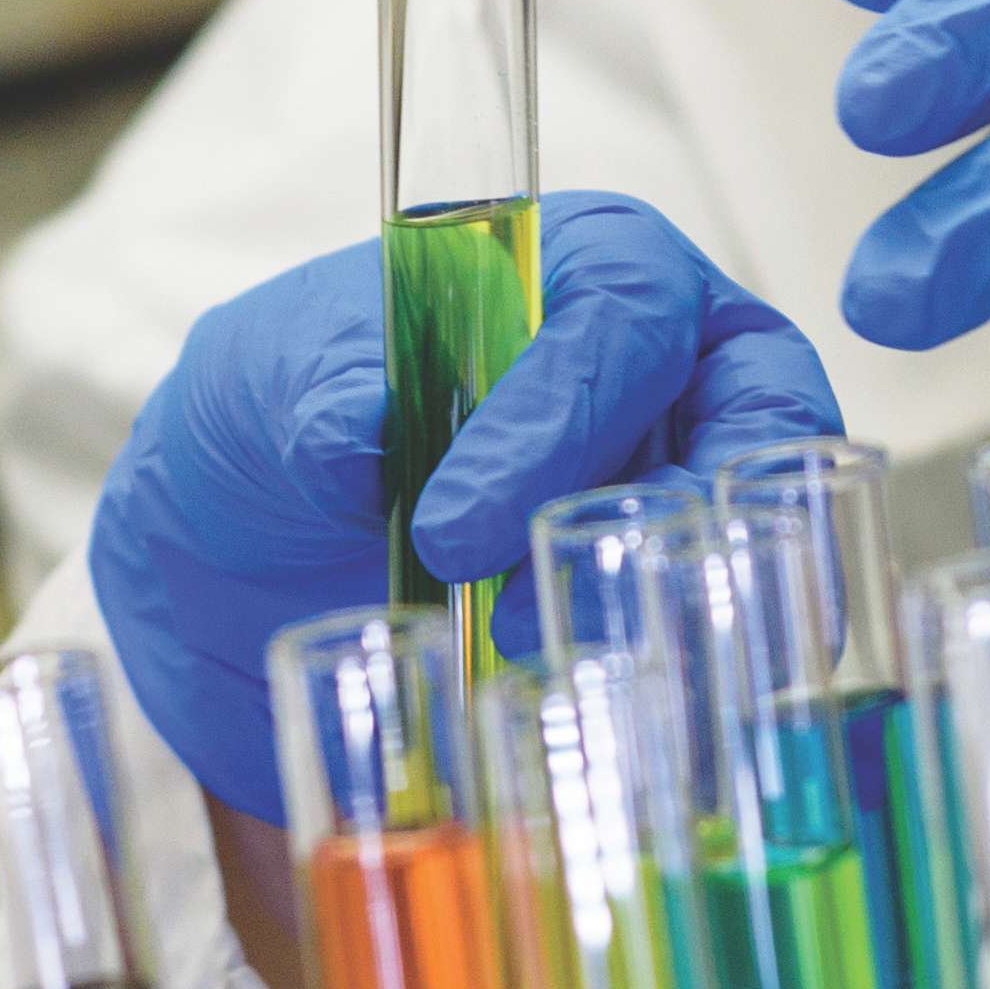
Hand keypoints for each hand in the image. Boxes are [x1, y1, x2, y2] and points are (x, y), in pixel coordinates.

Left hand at [92, 190, 844, 820]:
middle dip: (661, 520)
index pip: (626, 315)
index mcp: (582, 265)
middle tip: (527, 610)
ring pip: (756, 533)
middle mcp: (671, 369)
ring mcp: (686, 490)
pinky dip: (684, 678)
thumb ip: (317, 396)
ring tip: (552, 672)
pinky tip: (612, 723)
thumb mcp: (264, 383)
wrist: (234, 562)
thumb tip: (359, 436)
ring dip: (674, 608)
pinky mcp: (668, 603)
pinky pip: (721, 633)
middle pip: (753, 419)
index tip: (455, 524)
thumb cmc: (271, 425)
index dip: (562, 419)